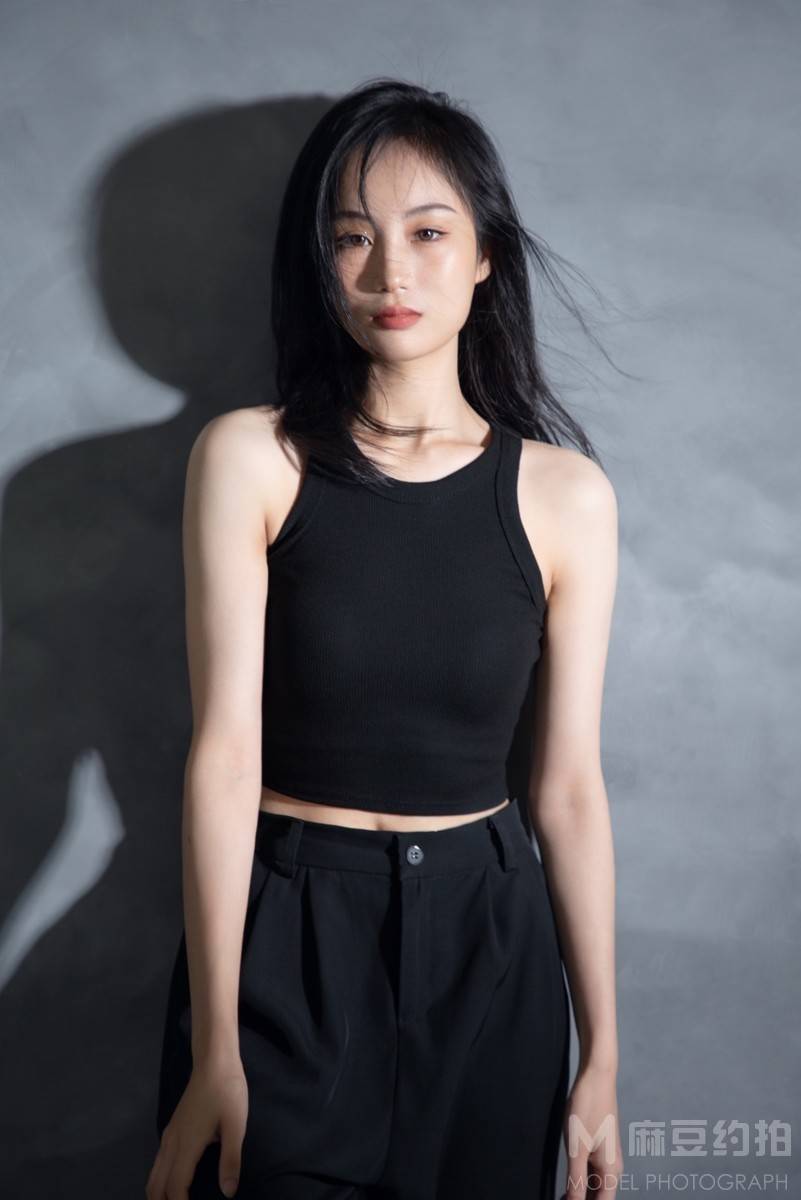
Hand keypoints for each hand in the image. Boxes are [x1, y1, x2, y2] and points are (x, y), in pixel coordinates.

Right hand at [146, 1057, 248, 1198]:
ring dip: (159, 1194)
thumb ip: (230, 1160)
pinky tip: (173, 1184)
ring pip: (154, 1175)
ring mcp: (170, 1135)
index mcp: (187, 1144)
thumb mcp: (235, 1125)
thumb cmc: (227, 1091)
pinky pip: (158, 1163)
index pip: (175, 1187)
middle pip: (156, 1186)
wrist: (214, 1061)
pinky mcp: (172, 1128)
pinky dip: (160, 1181)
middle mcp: (172, 1142)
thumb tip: (228, 1192)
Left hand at [562, 1062, 623, 1199]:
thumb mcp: (576, 1147)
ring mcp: (607, 1155)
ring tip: (560, 1195)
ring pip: (594, 1186)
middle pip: (598, 1197)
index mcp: (611, 1171)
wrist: (597, 1075)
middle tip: (559, 1198)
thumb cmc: (588, 1107)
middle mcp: (613, 1167)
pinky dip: (581, 1179)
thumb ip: (576, 1180)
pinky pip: (592, 1171)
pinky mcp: (600, 1145)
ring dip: (580, 1193)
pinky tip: (567, 1181)